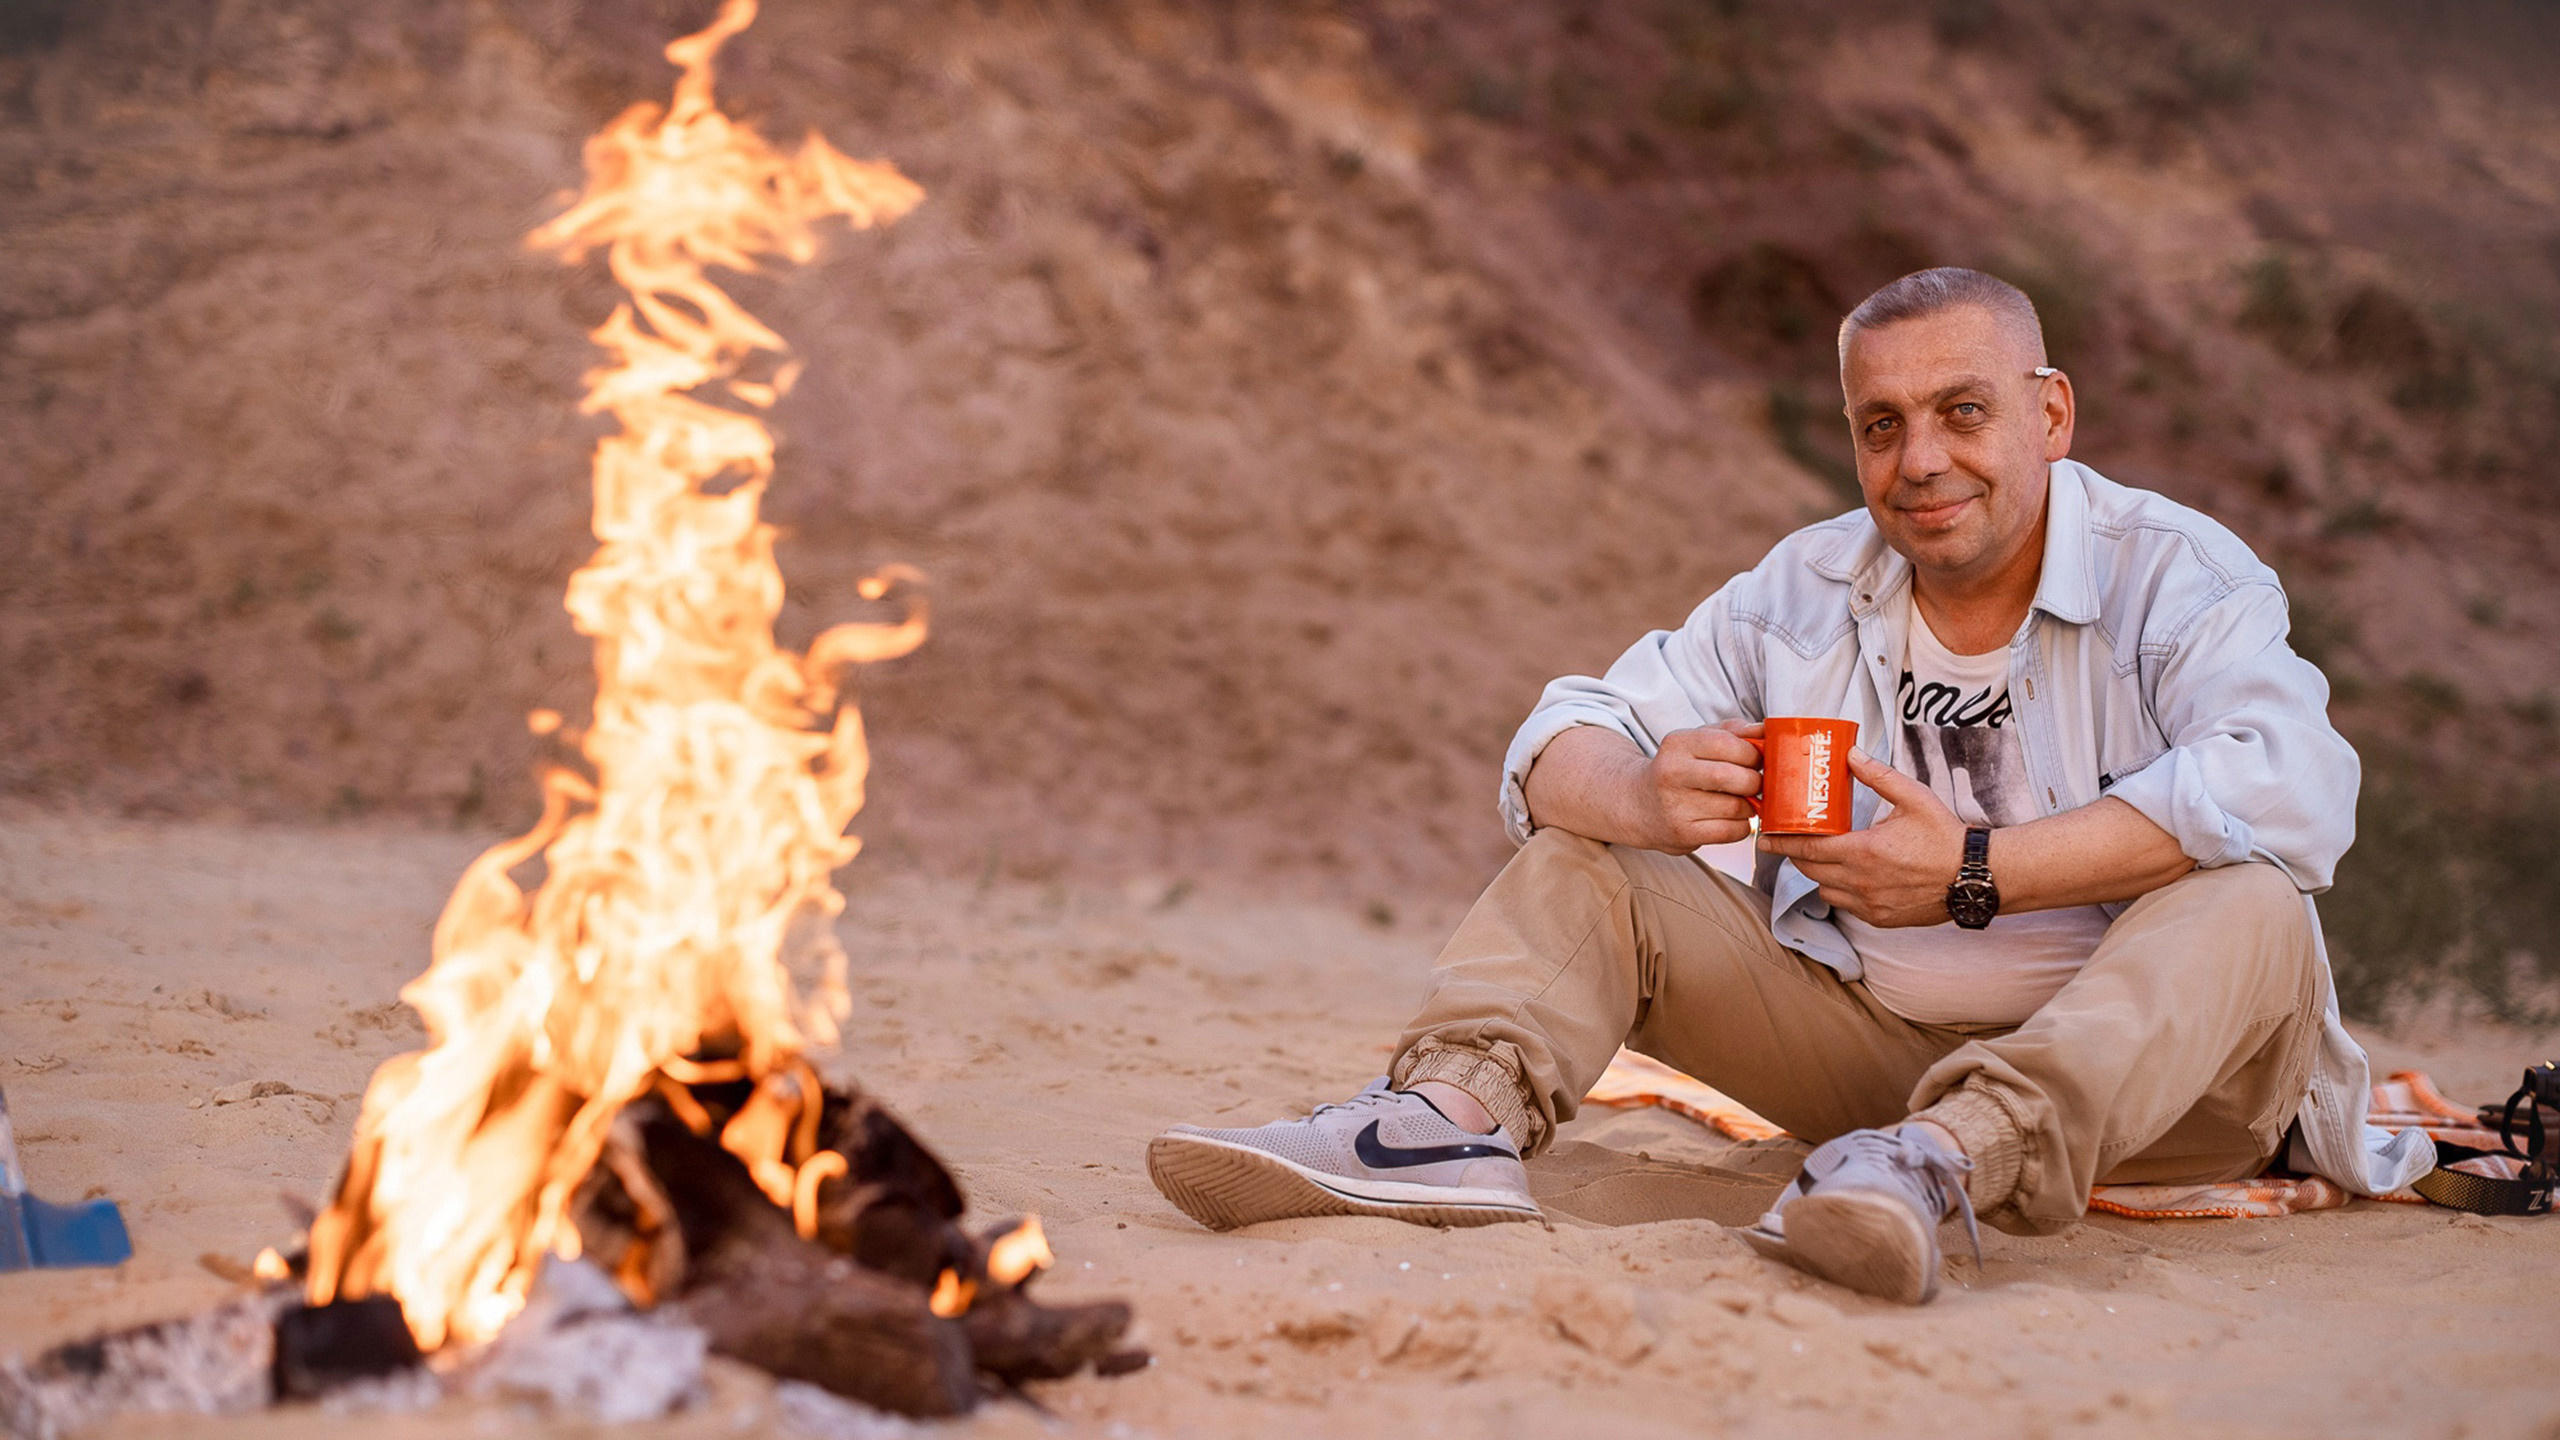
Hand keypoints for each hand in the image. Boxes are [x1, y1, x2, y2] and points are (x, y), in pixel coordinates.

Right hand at [1625, 721, 1762, 852]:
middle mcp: (1672, 773)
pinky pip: (1731, 831)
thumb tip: (1766, 730)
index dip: (1752, 753)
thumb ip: (1733, 732)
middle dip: (1755, 781)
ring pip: (1736, 807)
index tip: (1756, 760)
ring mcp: (1675, 806)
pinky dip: (1741, 826)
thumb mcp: (1697, 741)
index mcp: (1677, 744)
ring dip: (1749, 806)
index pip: (1726, 743)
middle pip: (1733, 777)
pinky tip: (1731, 818)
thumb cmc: (1677, 770)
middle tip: (1753, 783)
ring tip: (1739, 801)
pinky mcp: (1683, 833)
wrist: (1639, 804)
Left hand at [1757, 748, 1966, 926]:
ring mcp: (1869, 904)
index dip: (1781, 842)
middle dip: (1797, 855)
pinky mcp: (1880, 918)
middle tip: (1792, 841)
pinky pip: (1846, 906)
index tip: (1764, 837)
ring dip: (1819, 874)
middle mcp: (1860, 881)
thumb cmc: (1945, 836)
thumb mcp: (1913, 797)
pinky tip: (1849, 876)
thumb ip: (1878, 776)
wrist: (1974, 877)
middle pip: (1809, 870)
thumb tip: (1851, 754)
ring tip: (1825, 856)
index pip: (1806, 848)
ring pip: (1824, 890)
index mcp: (1862, 851)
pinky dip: (1840, 892)